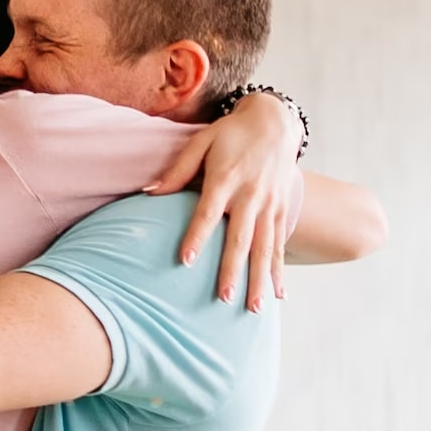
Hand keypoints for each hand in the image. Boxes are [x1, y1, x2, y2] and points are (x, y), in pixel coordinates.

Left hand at [152, 94, 306, 309]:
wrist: (274, 121)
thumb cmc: (230, 134)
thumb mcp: (202, 141)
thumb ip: (178, 169)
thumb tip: (149, 193)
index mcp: (226, 177)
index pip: (208, 212)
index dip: (196, 236)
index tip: (184, 261)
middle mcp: (250, 194)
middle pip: (241, 238)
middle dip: (232, 270)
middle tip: (223, 298)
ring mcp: (269, 205)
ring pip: (265, 249)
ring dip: (259, 280)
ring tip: (253, 309)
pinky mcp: (281, 210)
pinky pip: (280, 245)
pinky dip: (279, 272)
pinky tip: (279, 296)